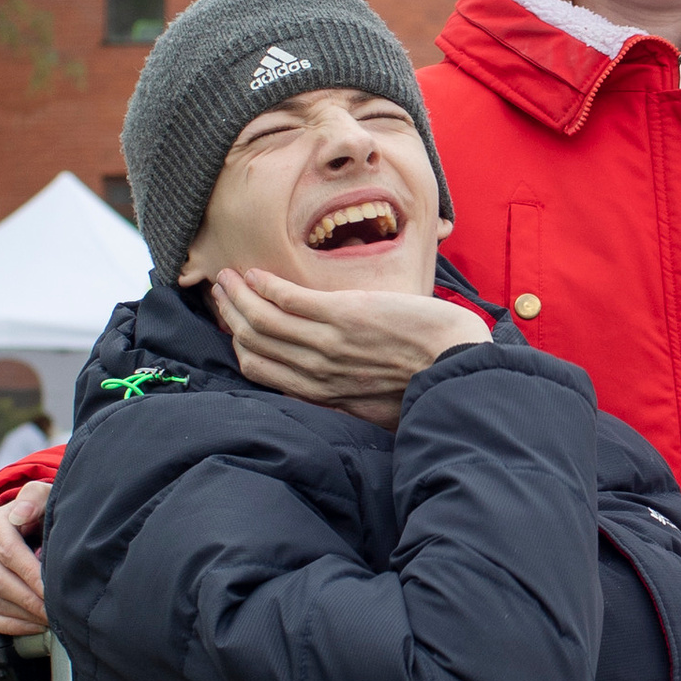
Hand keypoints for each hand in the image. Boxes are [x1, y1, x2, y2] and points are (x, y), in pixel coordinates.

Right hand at [0, 479, 49, 631]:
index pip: (9, 553)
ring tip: (53, 619)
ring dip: (27, 615)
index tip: (55, 589)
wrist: (27, 529)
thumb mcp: (42, 497)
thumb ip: (34, 498)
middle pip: (1, 582)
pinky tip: (36, 626)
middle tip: (59, 611)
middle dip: (33, 600)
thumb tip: (21, 513)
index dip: (33, 574)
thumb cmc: (40, 514)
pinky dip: (13, 627)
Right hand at [208, 266, 489, 420]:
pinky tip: (256, 274)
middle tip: (222, 292)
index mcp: (323, 395)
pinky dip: (265, 286)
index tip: (233, 323)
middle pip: (253, 344)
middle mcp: (318, 373)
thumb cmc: (428, 387)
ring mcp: (328, 344)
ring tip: (228, 278)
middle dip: (230, 316)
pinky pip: (288, 300)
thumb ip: (347, 398)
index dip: (241, 345)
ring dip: (238, 296)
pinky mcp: (344, 316)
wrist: (459, 368)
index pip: (261, 371)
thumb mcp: (377, 407)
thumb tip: (335, 391)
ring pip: (262, 321)